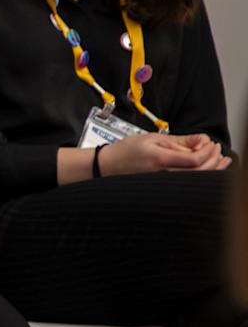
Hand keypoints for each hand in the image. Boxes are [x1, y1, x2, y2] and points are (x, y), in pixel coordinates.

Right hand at [99, 131, 232, 176]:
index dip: (208, 151)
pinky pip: (190, 183)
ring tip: (218, 159)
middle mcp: (164, 175)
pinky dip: (202, 176)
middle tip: (217, 149)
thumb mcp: (152, 138)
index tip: (212, 143)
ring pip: (197, 179)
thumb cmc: (125, 152)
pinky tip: (206, 169)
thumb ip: (179, 140)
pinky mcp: (166, 188)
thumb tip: (201, 139)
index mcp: (160, 160)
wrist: (108, 166)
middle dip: (214, 159)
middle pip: (200, 171)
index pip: (195, 159)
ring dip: (212, 169)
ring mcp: (165, 184)